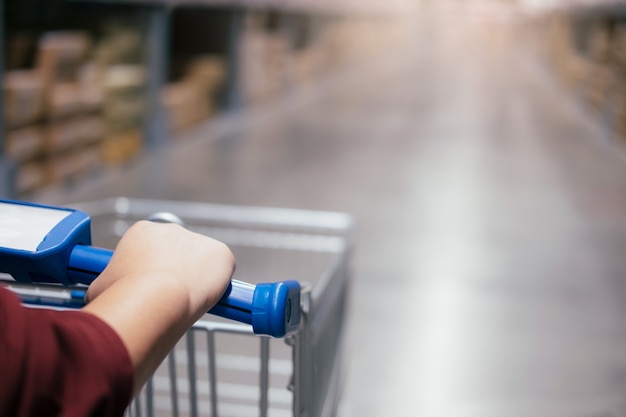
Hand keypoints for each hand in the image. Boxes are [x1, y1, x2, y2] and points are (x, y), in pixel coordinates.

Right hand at [86, 220, 233, 313]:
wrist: (155, 298)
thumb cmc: (122, 295)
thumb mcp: (100, 287)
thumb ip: (106, 285)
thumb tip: (99, 297)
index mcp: (141, 232)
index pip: (150, 249)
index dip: (149, 271)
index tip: (148, 289)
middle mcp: (172, 229)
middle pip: (177, 254)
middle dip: (174, 274)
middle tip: (168, 299)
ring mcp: (200, 240)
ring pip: (200, 264)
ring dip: (195, 280)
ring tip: (185, 304)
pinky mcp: (222, 254)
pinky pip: (222, 271)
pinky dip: (218, 286)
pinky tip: (206, 300)